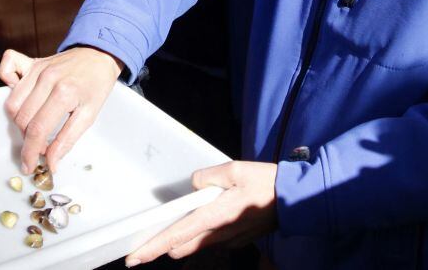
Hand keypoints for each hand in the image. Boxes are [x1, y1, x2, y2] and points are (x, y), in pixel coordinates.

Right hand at [0, 47, 122, 173]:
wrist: (100, 55)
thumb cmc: (97, 84)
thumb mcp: (90, 114)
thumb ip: (68, 139)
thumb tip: (51, 162)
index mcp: (64, 93)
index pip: (37, 129)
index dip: (31, 151)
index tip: (29, 165)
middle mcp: (47, 79)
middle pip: (22, 119)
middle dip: (28, 138)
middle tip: (41, 143)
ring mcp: (38, 69)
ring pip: (12, 103)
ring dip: (19, 120)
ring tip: (35, 124)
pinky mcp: (32, 63)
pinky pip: (7, 69)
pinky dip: (7, 82)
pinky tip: (21, 97)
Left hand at [125, 161, 277, 266]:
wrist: (294, 199)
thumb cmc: (265, 182)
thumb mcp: (235, 169)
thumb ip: (209, 177)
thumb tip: (194, 185)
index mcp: (214, 216)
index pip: (176, 236)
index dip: (153, 248)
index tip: (133, 258)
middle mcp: (219, 234)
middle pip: (182, 246)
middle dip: (164, 245)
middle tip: (148, 239)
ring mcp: (229, 239)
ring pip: (197, 244)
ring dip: (183, 238)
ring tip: (174, 225)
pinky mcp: (238, 239)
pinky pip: (213, 238)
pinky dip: (204, 231)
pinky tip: (207, 216)